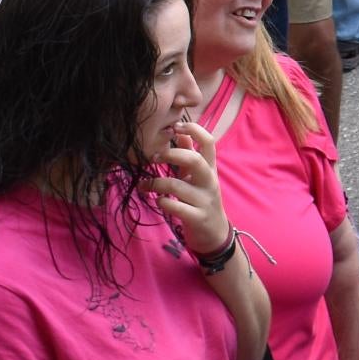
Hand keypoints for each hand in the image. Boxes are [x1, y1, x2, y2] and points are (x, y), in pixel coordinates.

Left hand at [145, 120, 231, 257]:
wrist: (214, 232)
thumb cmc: (201, 199)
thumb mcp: (197, 176)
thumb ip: (189, 155)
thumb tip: (179, 133)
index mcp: (210, 168)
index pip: (209, 142)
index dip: (194, 130)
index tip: (176, 127)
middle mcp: (209, 182)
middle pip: (195, 160)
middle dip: (171, 155)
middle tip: (153, 156)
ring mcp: (204, 200)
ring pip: (178, 186)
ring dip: (156, 183)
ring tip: (144, 185)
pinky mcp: (197, 218)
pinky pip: (177, 208)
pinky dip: (163, 202)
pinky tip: (158, 201)